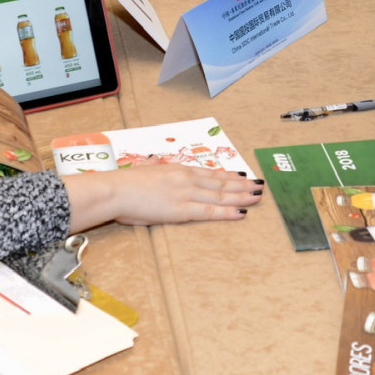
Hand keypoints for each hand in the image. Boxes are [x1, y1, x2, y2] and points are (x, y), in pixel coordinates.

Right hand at [62, 160, 262, 230]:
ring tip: (257, 196)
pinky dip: (228, 212)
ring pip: (221, 195)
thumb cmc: (125, 183)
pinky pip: (210, 212)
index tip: (242, 175)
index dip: (228, 175)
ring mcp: (186, 194)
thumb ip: (155, 168)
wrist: (115, 190)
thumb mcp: (145, 170)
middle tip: (259, 185)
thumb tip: (154, 162)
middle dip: (242, 184)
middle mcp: (186, 179)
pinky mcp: (182, 210)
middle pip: (221, 182)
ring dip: (241, 195)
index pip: (209, 173)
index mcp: (177, 170)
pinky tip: (241, 212)